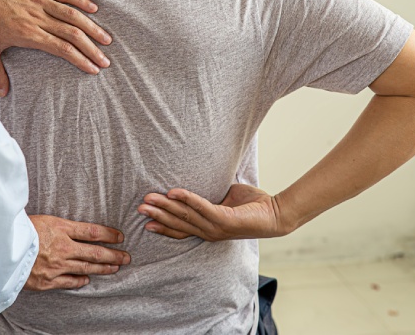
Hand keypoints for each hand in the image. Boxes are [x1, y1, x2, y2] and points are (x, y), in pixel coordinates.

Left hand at [0, 0, 112, 96]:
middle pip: (72, 34)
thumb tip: (3, 95)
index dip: (80, 59)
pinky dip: (79, 0)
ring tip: (106, 38)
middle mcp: (36, 16)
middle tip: (106, 59)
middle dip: (92, 48)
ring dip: (91, 26)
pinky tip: (93, 9)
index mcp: (27, 33)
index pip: (62, 49)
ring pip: (71, 14)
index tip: (94, 68)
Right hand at [24, 215, 130, 291]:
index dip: (109, 234)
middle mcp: (62, 248)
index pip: (92, 231)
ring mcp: (56, 266)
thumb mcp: (41, 219)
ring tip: (115, 268)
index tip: (120, 236)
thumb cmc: (17, 230)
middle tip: (127, 257)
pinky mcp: (47, 281)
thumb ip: (59, 224)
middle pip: (94, 253)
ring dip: (102, 268)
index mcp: (60, 229)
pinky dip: (80, 281)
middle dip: (113, 255)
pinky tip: (87, 280)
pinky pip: (68, 282)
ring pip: (85, 268)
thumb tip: (73, 226)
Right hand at [137, 184, 290, 240]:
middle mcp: (209, 232)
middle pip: (178, 223)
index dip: (162, 225)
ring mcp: (216, 228)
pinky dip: (186, 199)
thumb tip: (197, 182)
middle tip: (139, 207)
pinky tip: (173, 192)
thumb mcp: (225, 200)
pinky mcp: (225, 220)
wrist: (275, 213)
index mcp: (208, 229)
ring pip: (185, 216)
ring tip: (149, 199)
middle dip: (157, 214)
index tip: (145, 220)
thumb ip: (210, 198)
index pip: (181, 230)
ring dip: (165, 206)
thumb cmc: (252, 205)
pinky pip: (201, 207)